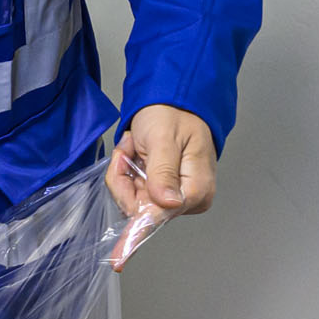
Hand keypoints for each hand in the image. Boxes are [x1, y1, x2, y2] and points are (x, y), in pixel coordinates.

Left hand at [109, 104, 215, 219]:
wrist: (173, 104)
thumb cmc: (173, 116)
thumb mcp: (164, 139)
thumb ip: (164, 172)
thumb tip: (169, 203)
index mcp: (196, 190)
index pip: (156, 214)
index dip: (131, 203)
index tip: (121, 204)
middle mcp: (188, 200)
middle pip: (138, 209)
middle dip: (124, 178)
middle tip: (130, 148)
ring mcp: (172, 198)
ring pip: (130, 201)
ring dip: (124, 172)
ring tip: (134, 147)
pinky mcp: (159, 194)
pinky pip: (131, 194)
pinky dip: (125, 173)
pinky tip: (134, 153)